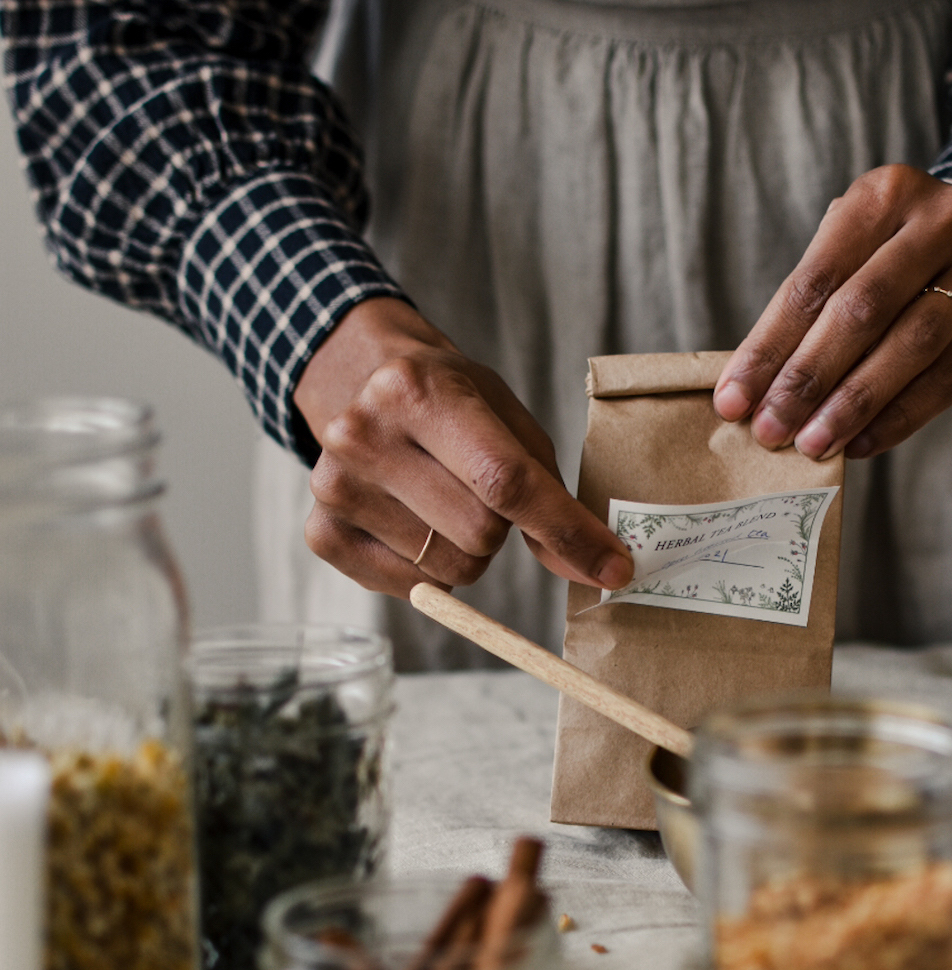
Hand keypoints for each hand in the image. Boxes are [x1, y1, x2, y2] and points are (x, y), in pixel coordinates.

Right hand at [293, 297, 632, 596]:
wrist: (361, 381)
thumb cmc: (449, 401)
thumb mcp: (507, 421)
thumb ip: (551, 493)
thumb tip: (595, 571)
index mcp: (418, 392)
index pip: (506, 482)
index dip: (567, 531)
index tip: (613, 568)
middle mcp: (363, 435)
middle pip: (481, 534)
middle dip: (502, 527)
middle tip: (477, 489)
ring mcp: (334, 487)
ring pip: (450, 569)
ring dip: (464, 548)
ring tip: (439, 498)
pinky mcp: (321, 533)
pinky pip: (413, 588)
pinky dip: (430, 568)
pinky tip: (412, 520)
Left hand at [713, 166, 951, 458]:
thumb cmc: (894, 258)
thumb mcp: (851, 251)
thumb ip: (805, 308)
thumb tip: (747, 390)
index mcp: (885, 194)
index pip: (815, 279)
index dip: (769, 345)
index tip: (732, 401)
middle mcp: (943, 220)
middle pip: (863, 309)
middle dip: (808, 377)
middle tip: (770, 429)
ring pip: (911, 345)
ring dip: (854, 402)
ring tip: (812, 443)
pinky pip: (949, 380)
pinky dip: (899, 417)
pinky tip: (861, 443)